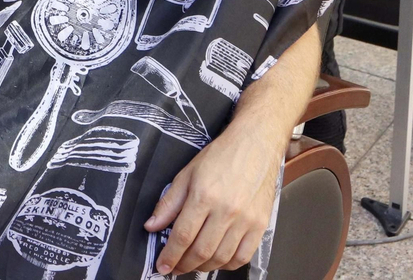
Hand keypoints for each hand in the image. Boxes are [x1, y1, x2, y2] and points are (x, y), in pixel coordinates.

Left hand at [144, 123, 283, 273]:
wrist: (255, 145)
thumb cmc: (220, 156)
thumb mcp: (186, 173)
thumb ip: (168, 203)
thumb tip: (151, 226)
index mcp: (204, 196)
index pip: (183, 235)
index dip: (170, 255)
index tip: (161, 266)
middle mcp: (226, 211)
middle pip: (202, 251)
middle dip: (183, 265)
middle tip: (174, 268)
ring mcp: (246, 220)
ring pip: (222, 257)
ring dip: (203, 267)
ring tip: (191, 265)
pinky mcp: (261, 225)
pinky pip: (244, 256)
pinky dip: (228, 264)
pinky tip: (216, 261)